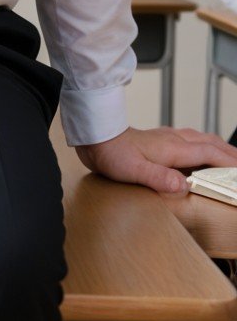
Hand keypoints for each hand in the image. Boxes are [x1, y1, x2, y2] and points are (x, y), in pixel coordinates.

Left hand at [76, 125, 236, 194]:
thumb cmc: (111, 152)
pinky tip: (199, 150)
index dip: (229, 163)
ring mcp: (167, 137)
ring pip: (201, 139)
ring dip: (218, 147)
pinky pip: (190, 139)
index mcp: (173, 148)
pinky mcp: (159, 138)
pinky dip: (203, 145)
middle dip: (230, 154)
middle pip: (211, 144)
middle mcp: (174, 140)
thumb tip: (183, 185)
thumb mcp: (134, 170)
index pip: (210, 154)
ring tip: (228, 157)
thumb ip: (159, 177)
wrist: (96, 135)